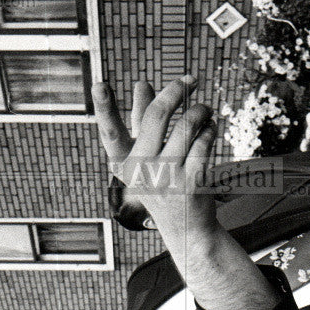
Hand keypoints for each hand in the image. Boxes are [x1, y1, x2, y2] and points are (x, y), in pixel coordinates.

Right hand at [92, 76, 217, 237]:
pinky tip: (210, 129)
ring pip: (187, 126)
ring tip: (204, 110)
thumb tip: (143, 84)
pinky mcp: (192, 183)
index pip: (111, 132)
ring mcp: (168, 178)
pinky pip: (204, 142)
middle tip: (190, 81)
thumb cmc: (166, 184)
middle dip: (176, 91)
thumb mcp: (149, 157)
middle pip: (156, 116)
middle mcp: (143, 170)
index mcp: (127, 163)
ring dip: (199, 111)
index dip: (104, 108)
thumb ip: (143, 120)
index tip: (98, 84)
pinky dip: (209, 130)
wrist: (187, 229)